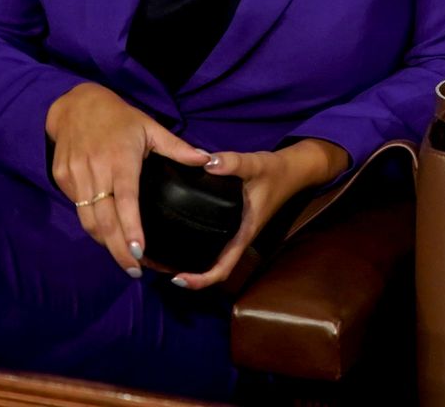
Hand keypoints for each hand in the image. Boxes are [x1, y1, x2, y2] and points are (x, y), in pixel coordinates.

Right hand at [45, 81, 212, 278]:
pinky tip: (107, 233)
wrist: (75, 104)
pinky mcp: (62, 178)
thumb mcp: (151, 127)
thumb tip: (207, 161)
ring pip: (87, 219)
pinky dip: (92, 224)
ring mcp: (75, 176)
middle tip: (135, 271)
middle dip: (118, 250)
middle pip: (104, 221)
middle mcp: (95, 170)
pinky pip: (77, 208)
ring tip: (123, 258)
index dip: (130, 229)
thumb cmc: (120, 118)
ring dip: (105, 242)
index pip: (126, 201)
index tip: (138, 252)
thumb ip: (178, 148)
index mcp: (121, 160)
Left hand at [166, 139, 349, 290]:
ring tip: (156, 256)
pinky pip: (209, 244)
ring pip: (207, 258)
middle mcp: (236, 238)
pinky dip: (190, 246)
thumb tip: (206, 162)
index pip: (222, 269)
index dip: (200, 280)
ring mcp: (232, 233)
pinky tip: (171, 234)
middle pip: (209, 269)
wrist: (291, 171)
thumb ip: (232, 163)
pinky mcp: (229, 224)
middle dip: (182, 274)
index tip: (176, 280)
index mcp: (243, 233)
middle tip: (153, 265)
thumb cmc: (275, 172)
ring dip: (184, 262)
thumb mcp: (255, 164)